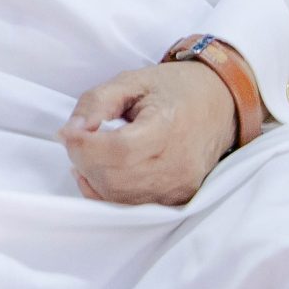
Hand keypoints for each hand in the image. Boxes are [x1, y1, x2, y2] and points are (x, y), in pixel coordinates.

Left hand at [60, 62, 237, 204]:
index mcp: (169, 128)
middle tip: (76, 138)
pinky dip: (106, 193)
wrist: (219, 104)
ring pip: (120, 198)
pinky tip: (98, 171)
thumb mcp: (130, 81)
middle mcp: (178, 165)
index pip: (119, 151)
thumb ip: (96, 103)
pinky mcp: (178, 200)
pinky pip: (132, 207)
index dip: (85, 145)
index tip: (69, 131)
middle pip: (116, 179)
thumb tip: (69, 132)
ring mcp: (180, 188)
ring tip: (87, 152)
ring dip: (93, 177)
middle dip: (84, 160)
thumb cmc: (174, 89)